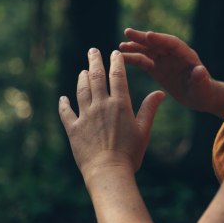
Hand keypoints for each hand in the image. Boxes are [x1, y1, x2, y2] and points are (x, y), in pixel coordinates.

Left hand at [59, 48, 164, 178]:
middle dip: (94, 61)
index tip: (114, 52)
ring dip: (81, 79)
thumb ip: (149, 109)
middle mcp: (101, 105)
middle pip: (96, 77)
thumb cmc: (130, 154)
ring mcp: (85, 116)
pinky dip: (64, 104)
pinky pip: (66, 112)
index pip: (118, 76)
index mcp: (120, 104)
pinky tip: (63, 98)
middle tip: (92, 50)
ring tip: (82, 71)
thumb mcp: (144, 131)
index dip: (116, 62)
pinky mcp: (73, 129)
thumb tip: (160, 93)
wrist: (108, 172)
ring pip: (81, 91)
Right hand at [119, 28, 215, 112]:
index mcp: (186, 55)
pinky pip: (143, 61)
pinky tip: (120, 59)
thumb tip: (200, 70)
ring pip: (148, 50)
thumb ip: (201, 79)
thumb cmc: (204, 92)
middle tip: (127, 32)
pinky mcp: (157, 68)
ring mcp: (164, 60)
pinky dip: (133, 59)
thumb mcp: (204, 87)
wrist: (200, 96)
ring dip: (135, 47)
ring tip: (121, 46)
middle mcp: (173, 54)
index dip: (160, 39)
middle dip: (143, 38)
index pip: (172, 44)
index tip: (148, 35)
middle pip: (156, 43)